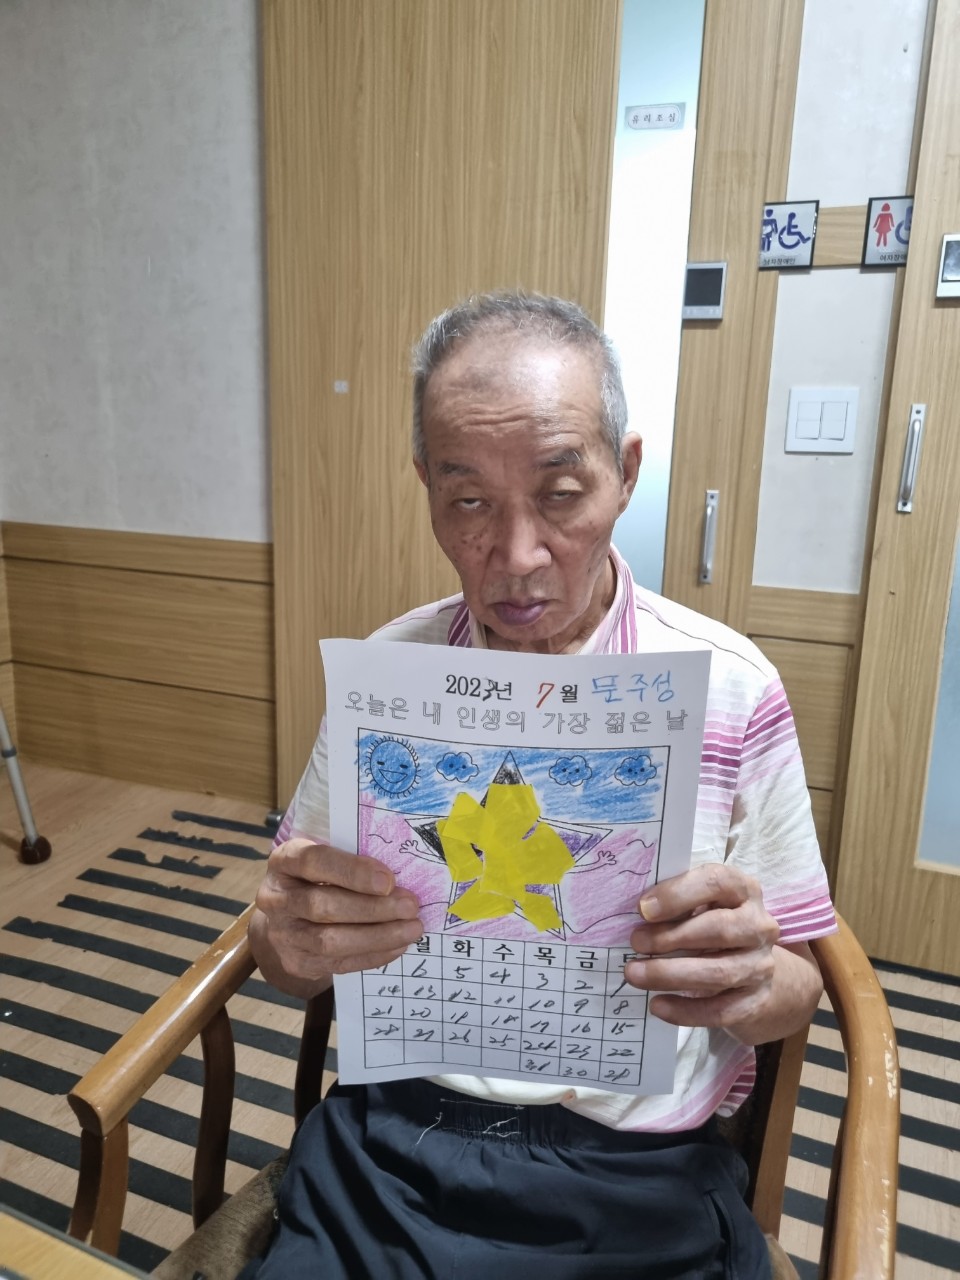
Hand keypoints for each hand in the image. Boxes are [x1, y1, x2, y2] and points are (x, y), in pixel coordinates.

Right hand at [252, 838, 423, 993]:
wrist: (289, 914)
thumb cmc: (319, 875)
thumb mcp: (329, 856)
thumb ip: (354, 859)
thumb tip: (398, 878)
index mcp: (283, 861)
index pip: (313, 861)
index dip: (351, 871)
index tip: (388, 880)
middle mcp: (275, 898)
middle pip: (322, 906)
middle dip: (372, 908)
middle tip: (410, 905)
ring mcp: (282, 934)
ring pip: (329, 941)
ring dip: (378, 936)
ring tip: (411, 928)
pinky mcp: (296, 962)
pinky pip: (337, 963)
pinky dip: (373, 955)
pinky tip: (399, 945)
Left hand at [624, 863, 780, 1034]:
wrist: (751, 966)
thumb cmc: (712, 923)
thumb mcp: (699, 904)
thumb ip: (675, 903)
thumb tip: (638, 915)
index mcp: (743, 890)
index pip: (717, 882)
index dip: (678, 894)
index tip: (643, 909)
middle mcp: (759, 925)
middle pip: (720, 929)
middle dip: (671, 937)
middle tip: (635, 942)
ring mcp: (761, 965)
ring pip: (720, 973)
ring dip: (671, 974)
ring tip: (635, 974)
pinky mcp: (756, 1000)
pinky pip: (722, 1010)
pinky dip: (686, 1011)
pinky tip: (658, 1006)